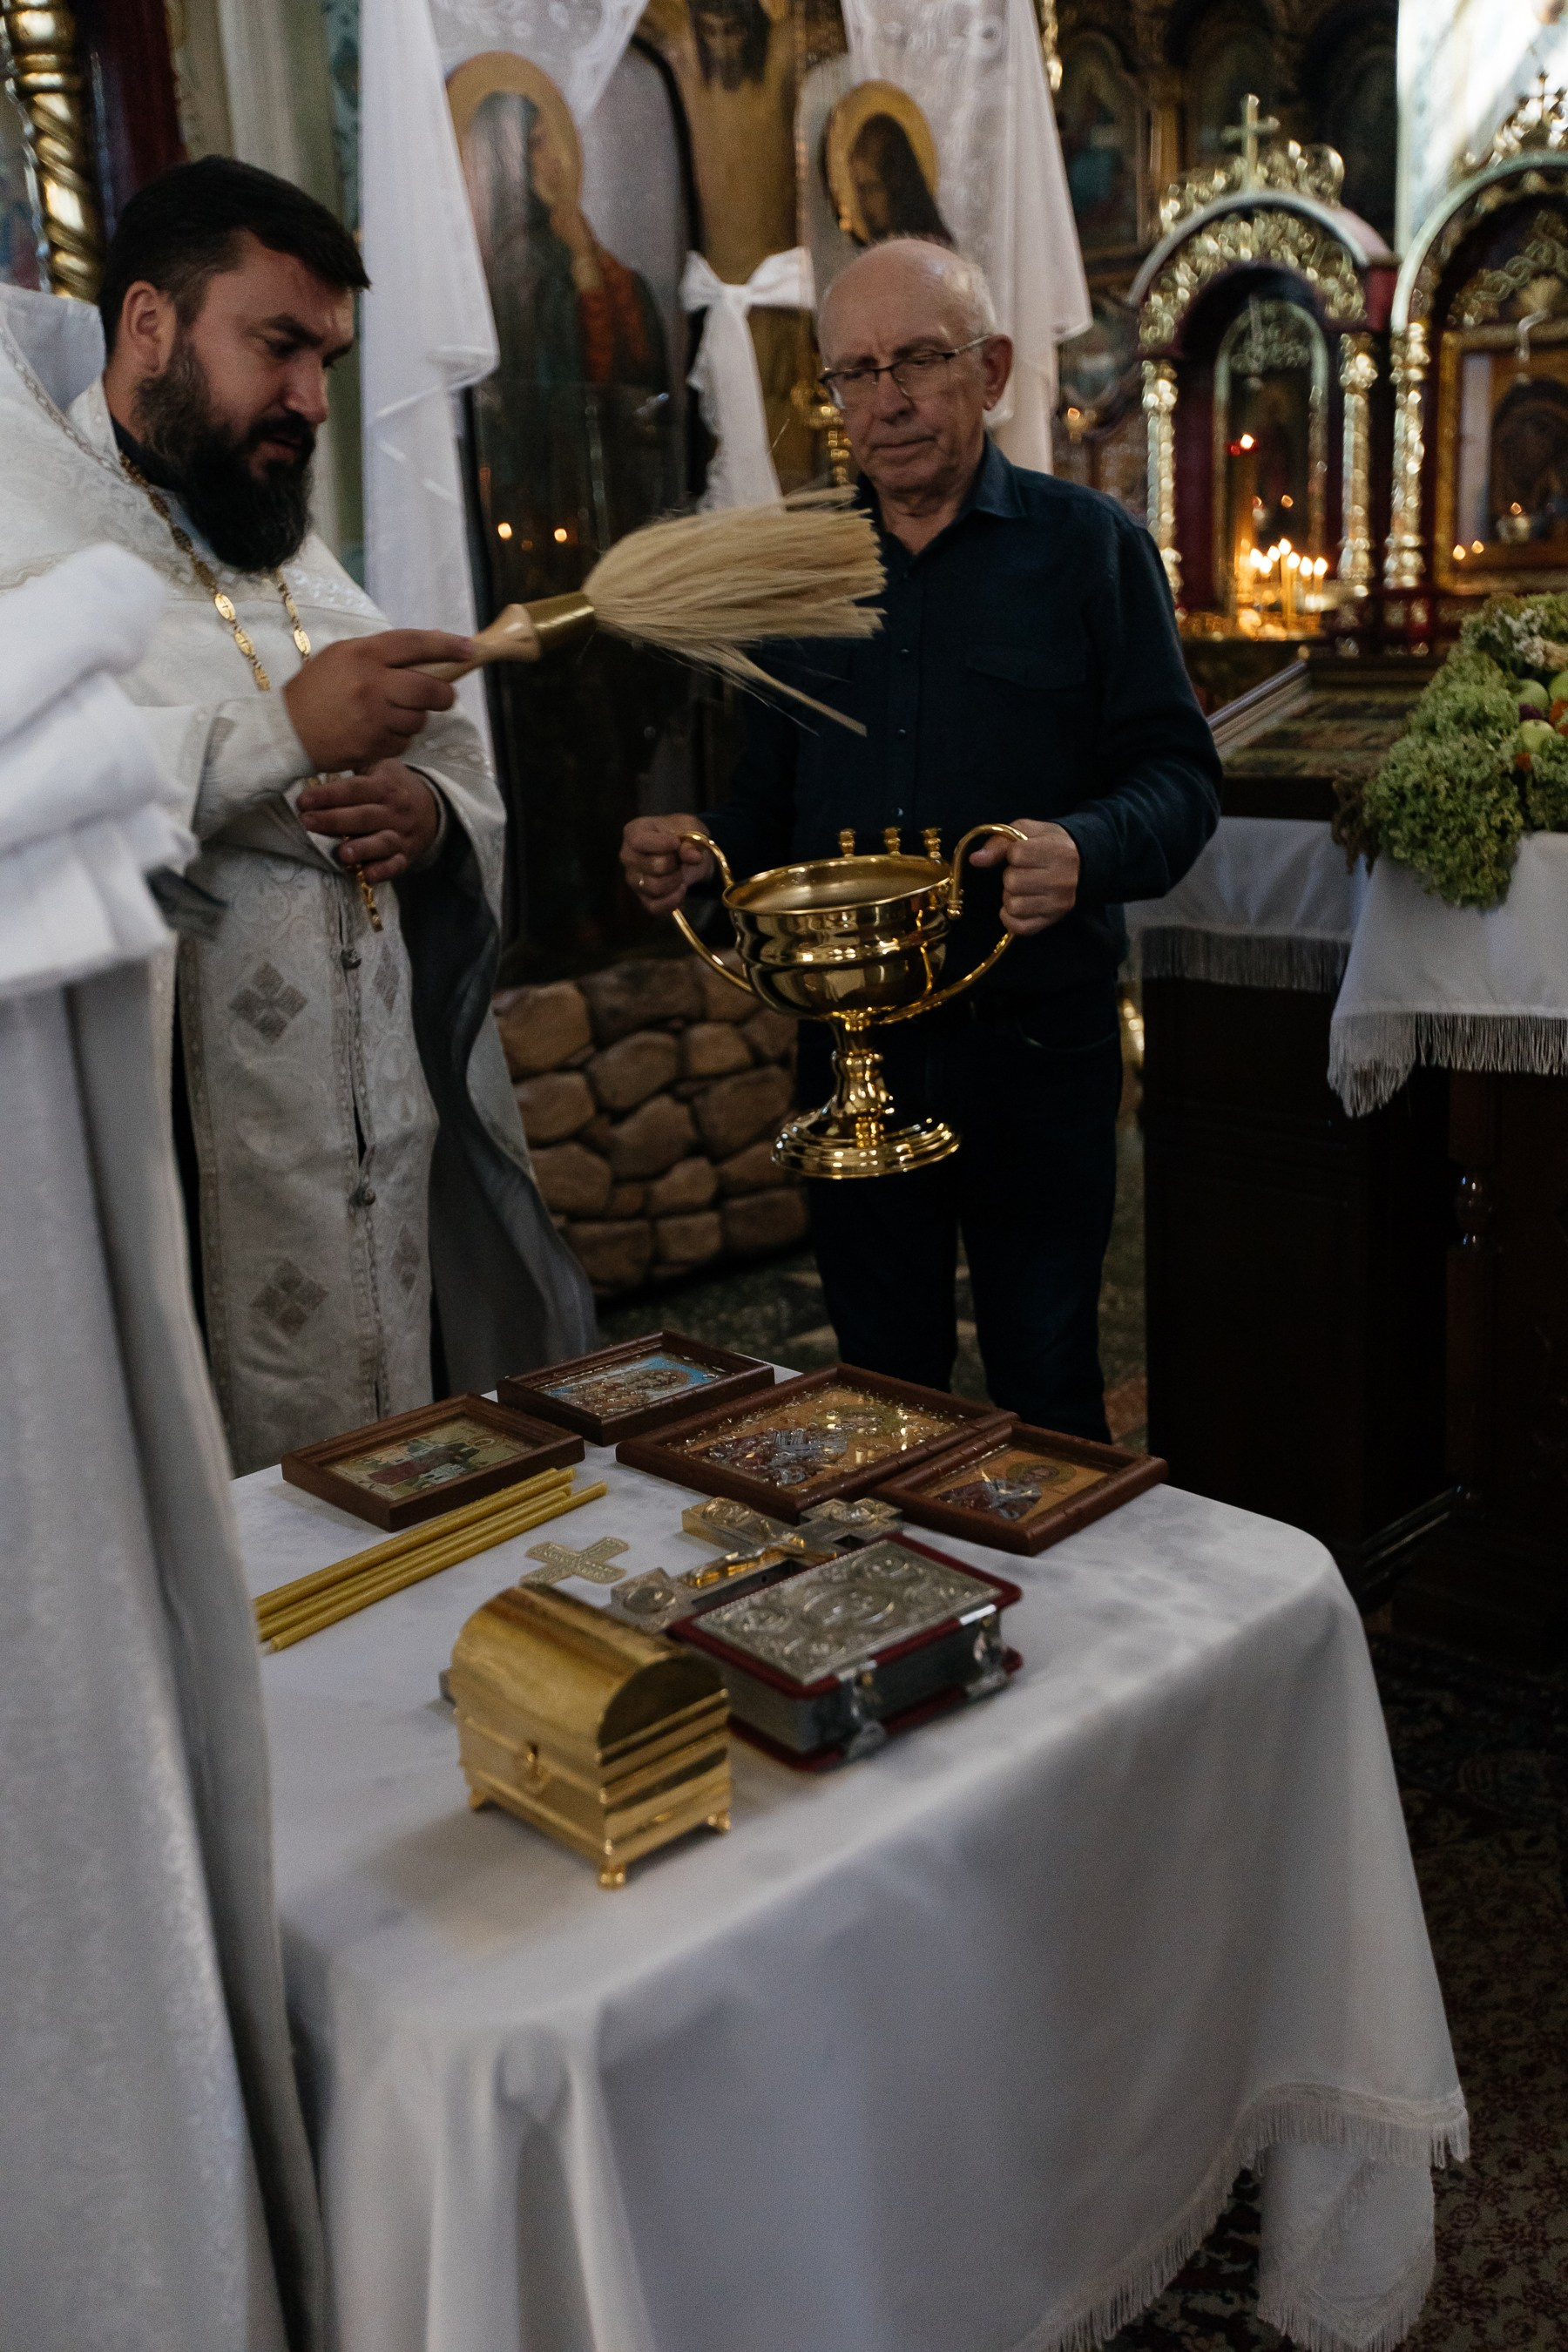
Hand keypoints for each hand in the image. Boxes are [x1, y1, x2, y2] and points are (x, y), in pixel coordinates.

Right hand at [283, 629, 474, 771]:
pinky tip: (377, 732)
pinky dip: (398, 738)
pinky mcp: (373, 746)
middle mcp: (371, 685)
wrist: (286, 730)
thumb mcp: (343, 656)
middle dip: (444, 694)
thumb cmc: (317, 690)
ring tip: (392, 714)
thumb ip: (384, 652)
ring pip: (419, 719)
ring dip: (415, 718)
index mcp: (363, 654)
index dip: (447, 646)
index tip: (468, 649)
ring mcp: (373, 718)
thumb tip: (432, 647)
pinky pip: (404, 742)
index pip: (416, 644)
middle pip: (430, 689)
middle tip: (442, 695)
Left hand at [298, 760, 440, 885]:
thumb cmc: (393, 785)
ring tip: (342, 854)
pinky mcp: (405, 856)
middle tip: (307, 822)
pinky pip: (396, 865)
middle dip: (334, 820)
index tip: (303, 800)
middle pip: (363, 816)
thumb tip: (320, 755)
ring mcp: (401, 835)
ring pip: (381, 842)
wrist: (432, 809)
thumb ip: (355, 763)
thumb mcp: (380, 766)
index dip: (328, 795)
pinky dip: (383, 872)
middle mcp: (394, 811)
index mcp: (385, 787)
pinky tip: (367, 876)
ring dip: (362, 849)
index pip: (355, 790)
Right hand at [621, 813, 713, 914]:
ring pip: (655, 887)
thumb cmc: (682, 835)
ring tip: (681, 873)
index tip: (677, 843)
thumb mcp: (690, 828)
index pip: (639, 841)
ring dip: (676, 881)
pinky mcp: (642, 898)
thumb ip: (690, 841)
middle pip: (654, 866)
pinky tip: (681, 890)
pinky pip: (655, 907)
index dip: (662, 844)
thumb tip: (693, 857)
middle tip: (681, 860)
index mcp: (634, 832)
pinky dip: (673, 901)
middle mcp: (628, 856)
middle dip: (675, 864)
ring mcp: (633, 879)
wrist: (685, 853)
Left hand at [966, 818, 1079, 935]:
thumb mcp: (1027, 831)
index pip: (1017, 854)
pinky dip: (1010, 917)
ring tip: (1023, 888)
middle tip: (1022, 873)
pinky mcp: (1051, 920)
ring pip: (1013, 906)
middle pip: (1013, 882)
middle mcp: (1061, 880)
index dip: (1012, 854)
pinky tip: (1017, 905)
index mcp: (1058, 851)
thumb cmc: (1048, 844)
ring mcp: (1058, 904)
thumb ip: (1000, 842)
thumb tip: (976, 859)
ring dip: (1010, 897)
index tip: (1021, 854)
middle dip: (1010, 876)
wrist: (1080, 863)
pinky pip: (1018, 927)